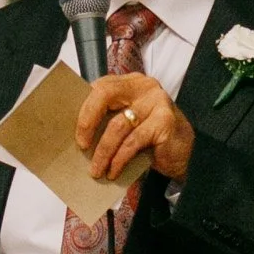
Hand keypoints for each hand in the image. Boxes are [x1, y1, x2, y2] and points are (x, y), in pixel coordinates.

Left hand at [75, 72, 193, 181]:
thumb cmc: (149, 137)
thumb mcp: (125, 123)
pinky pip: (133, 141)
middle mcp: (143, 86)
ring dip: (103, 151)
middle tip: (81, 145)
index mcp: (129, 83)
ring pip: (117, 124)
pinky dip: (119, 159)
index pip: (98, 86)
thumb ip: (105, 119)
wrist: (184, 154)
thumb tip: (73, 135)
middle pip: (105, 94)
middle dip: (87, 121)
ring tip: (95, 169)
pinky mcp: (165, 120)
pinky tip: (113, 171)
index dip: (82, 108)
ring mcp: (157, 101)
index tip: (70, 130)